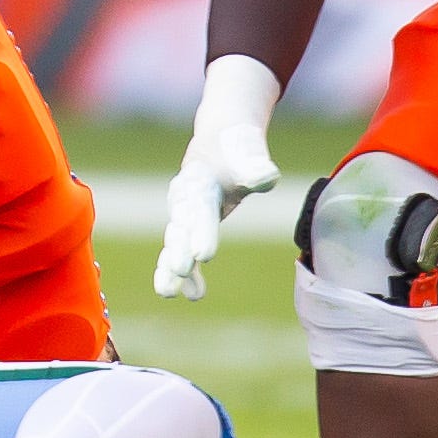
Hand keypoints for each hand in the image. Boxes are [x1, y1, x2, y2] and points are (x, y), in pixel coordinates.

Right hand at [154, 53, 282, 299]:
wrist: (218, 143)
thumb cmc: (237, 151)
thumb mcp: (247, 156)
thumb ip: (256, 168)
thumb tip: (268, 176)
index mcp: (200, 180)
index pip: (200, 208)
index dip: (201, 232)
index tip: (204, 256)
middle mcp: (185, 199)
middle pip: (181, 228)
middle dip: (180, 250)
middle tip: (182, 270)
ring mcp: (183, 214)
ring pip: (175, 243)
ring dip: (171, 267)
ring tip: (169, 292)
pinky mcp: (188, 227)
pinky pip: (182, 252)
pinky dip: (184, 273)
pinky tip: (192, 294)